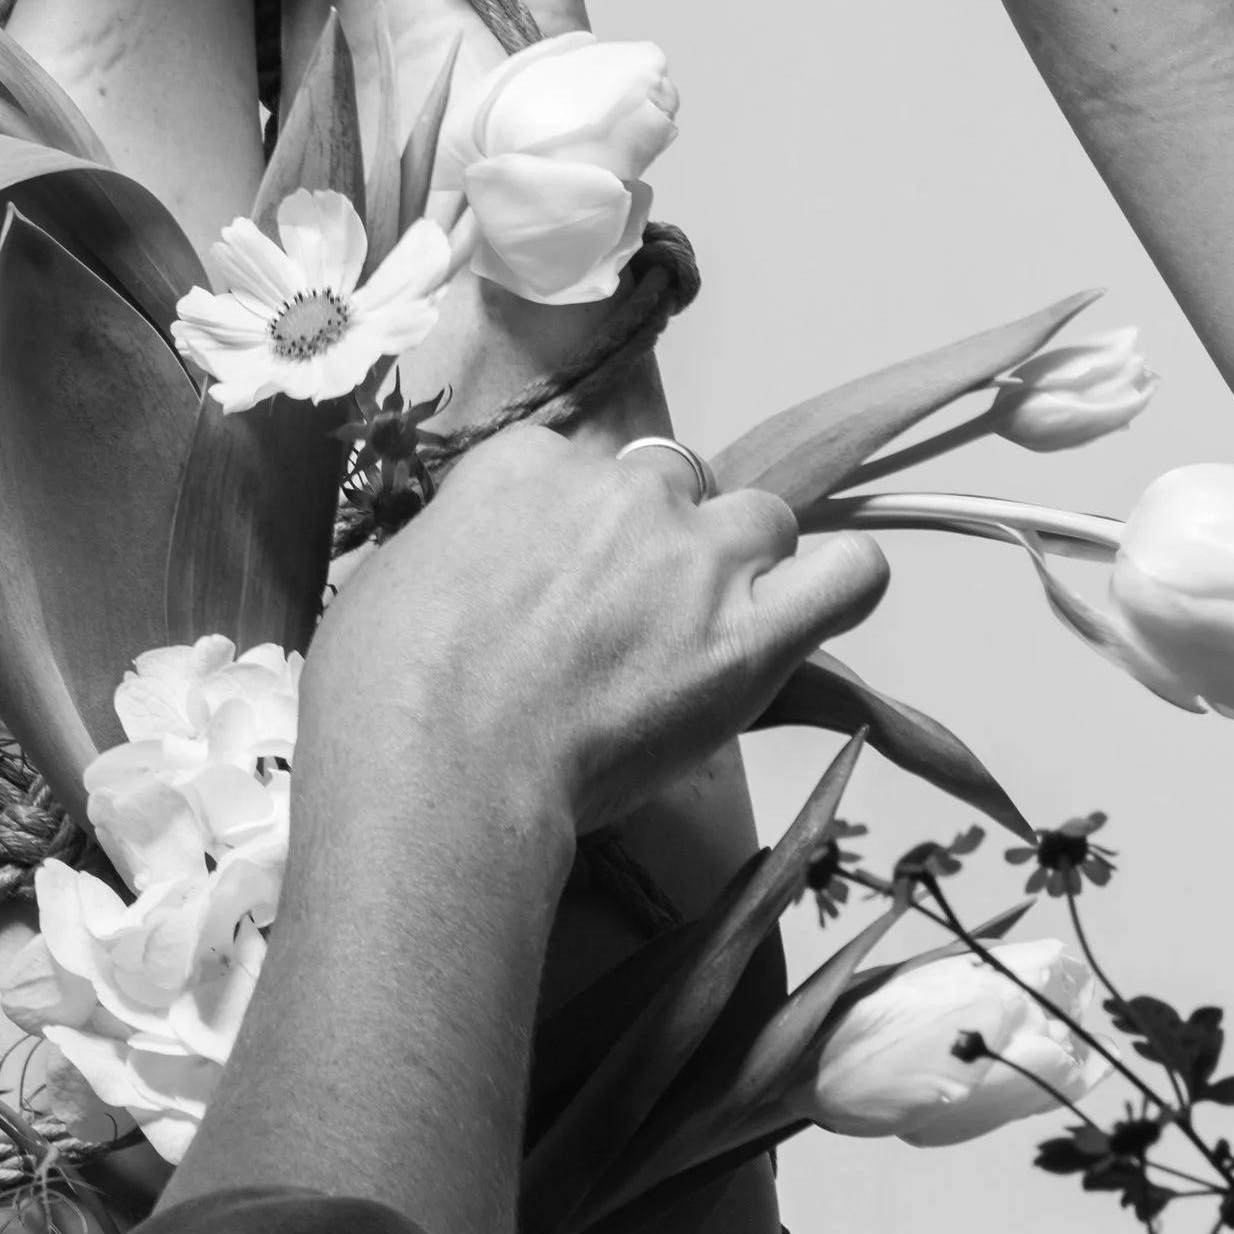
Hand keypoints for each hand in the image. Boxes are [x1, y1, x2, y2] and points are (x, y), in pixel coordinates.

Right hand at [306, 425, 887, 850]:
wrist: (438, 768)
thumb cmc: (383, 695)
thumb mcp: (389, 584)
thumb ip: (456, 554)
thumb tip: (473, 574)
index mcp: (526, 465)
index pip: (578, 472)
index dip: (571, 536)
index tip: (551, 594)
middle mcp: (622, 491)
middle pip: (673, 486)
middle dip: (655, 546)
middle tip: (617, 628)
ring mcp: (696, 556)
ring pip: (760, 520)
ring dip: (739, 567)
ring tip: (699, 638)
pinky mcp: (753, 633)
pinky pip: (850, 576)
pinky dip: (839, 589)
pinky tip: (803, 621)